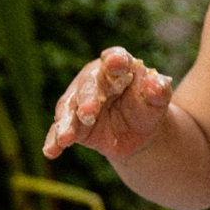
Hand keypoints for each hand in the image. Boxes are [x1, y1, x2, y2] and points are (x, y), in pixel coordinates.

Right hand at [43, 47, 173, 159]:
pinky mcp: (73, 123)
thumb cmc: (146, 107)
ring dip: (66, 123)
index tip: (116, 63)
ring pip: (69, 110)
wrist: (138, 132)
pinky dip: (54, 140)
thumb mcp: (157, 99)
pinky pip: (60, 131)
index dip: (115, 60)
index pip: (115, 58)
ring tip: (65, 138)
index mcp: (118, 66)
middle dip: (87, 99)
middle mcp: (94, 80)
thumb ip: (158, 90)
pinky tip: (51, 151)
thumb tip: (154, 83)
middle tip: (88, 113)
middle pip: (88, 86)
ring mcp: (79, 101)